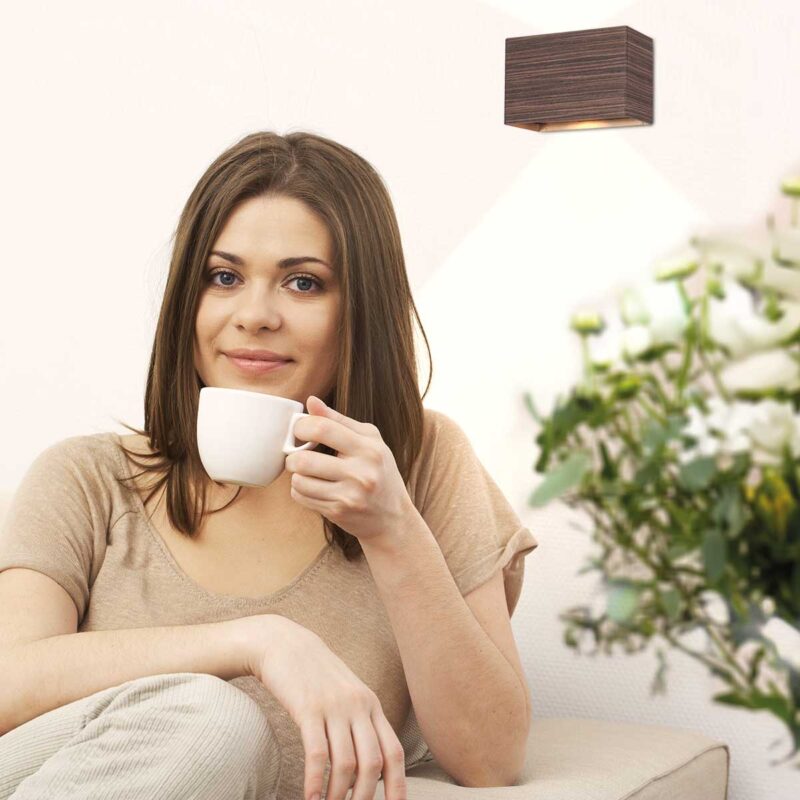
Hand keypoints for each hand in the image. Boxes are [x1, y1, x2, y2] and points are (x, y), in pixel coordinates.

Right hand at [244, 614, 406, 799]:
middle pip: (373, 763)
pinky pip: (317, 754)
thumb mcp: (345, 694)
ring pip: (346, 764)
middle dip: (365, 798)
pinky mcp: (308, 708)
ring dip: (338, 796)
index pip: (394, 752)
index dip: (398, 785)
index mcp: (371, 704)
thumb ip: (359, 723)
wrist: (284, 643)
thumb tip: (367, 769)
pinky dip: (315, 782)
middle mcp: (358, 705)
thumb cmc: (314, 675)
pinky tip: (309, 797)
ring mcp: (334, 706)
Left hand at [285, 396, 414, 547]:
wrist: (393, 518)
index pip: (323, 428)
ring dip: (296, 476)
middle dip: (292, 457)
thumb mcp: (369, 441)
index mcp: (369, 448)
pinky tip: (313, 488)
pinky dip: (300, 491)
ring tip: (307, 473)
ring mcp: (349, 496)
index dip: (302, 427)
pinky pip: (301, 498)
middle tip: (297, 456)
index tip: (300, 431)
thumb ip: (338, 420)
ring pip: (299, 481)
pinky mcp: (338, 512)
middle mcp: (361, 473)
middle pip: (304, 460)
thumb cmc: (380, 472)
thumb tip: (310, 401)